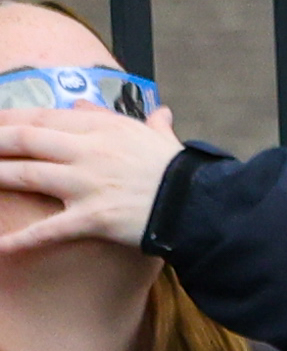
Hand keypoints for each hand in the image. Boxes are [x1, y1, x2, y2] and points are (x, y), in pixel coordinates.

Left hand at [0, 106, 176, 264]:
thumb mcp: (158, 139)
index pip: (43, 117)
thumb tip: (143, 111)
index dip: (8, 118)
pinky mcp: (92, 219)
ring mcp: (86, 185)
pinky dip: (19, 240)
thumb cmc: (182, 174)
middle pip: (24, 140)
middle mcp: (87, 152)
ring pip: (26, 175)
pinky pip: (47, 229)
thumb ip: (144, 122)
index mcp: (102, 130)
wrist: (202, 207)